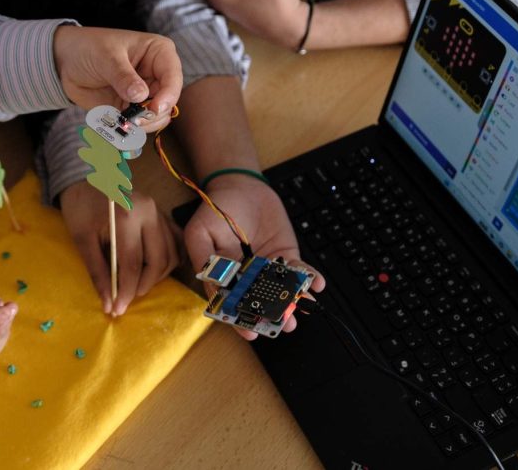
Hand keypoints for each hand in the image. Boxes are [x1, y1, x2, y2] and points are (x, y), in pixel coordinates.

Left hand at [52, 25, 181, 131]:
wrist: (66, 61)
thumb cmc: (89, 47)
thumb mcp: (106, 57)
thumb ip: (123, 77)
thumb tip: (141, 96)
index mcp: (158, 53)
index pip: (173, 76)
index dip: (169, 95)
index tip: (155, 109)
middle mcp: (157, 74)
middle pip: (168, 101)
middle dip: (153, 114)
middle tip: (134, 120)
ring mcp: (145, 93)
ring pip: (157, 117)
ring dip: (142, 125)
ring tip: (122, 121)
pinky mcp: (132, 108)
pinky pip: (139, 124)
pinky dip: (130, 129)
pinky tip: (117, 125)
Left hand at [59, 183, 179, 315]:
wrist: (86, 179)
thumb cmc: (80, 209)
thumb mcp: (82, 241)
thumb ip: (97, 272)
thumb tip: (108, 303)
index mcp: (126, 216)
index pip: (132, 264)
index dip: (126, 291)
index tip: (117, 310)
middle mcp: (150, 212)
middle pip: (157, 261)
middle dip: (143, 286)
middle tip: (127, 298)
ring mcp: (159, 212)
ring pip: (170, 254)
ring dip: (157, 275)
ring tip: (137, 285)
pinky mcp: (162, 214)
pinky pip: (175, 241)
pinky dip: (169, 259)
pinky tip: (155, 270)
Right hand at [183, 174, 324, 340]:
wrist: (240, 186)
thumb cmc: (216, 208)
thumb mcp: (201, 231)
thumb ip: (207, 258)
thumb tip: (218, 284)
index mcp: (222, 275)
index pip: (231, 302)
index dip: (240, 318)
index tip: (250, 332)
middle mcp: (246, 276)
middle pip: (259, 302)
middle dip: (272, 315)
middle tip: (283, 324)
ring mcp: (267, 267)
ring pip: (280, 291)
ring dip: (292, 302)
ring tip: (299, 311)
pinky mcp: (284, 255)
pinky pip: (297, 270)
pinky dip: (308, 277)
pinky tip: (315, 284)